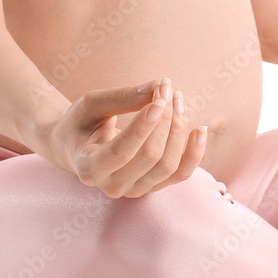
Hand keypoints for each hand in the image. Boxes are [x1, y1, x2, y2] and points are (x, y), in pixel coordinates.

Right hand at [43, 77, 208, 197]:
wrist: (78, 149)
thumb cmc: (81, 123)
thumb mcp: (91, 105)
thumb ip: (122, 97)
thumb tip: (159, 87)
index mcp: (88, 167)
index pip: (121, 152)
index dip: (144, 125)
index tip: (159, 98)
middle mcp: (112, 186)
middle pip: (150, 157)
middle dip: (165, 120)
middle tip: (167, 89)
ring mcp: (134, 190)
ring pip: (169, 166)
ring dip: (179, 130)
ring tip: (178, 99)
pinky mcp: (153, 187)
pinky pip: (181, 174)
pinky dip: (195, 153)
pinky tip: (200, 129)